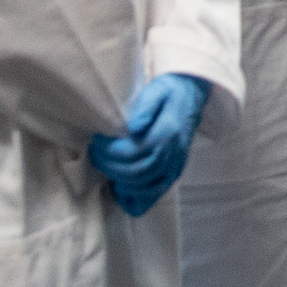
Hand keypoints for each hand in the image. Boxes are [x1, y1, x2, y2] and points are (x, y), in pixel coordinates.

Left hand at [87, 72, 209, 215]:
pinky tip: (120, 187)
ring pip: (144, 185)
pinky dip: (135, 196)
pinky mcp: (173, 174)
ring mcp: (175, 167)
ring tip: (104, 166)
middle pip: (137, 172)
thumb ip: (146, 106)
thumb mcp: (157, 90)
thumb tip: (133, 128)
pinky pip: (154, 194)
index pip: (134, 152)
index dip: (110, 151)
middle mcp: (173, 154)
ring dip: (119, 179)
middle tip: (95, 154)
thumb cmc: (169, 93)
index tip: (97, 141)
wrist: (191, 97)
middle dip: (110, 166)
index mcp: (167, 133)